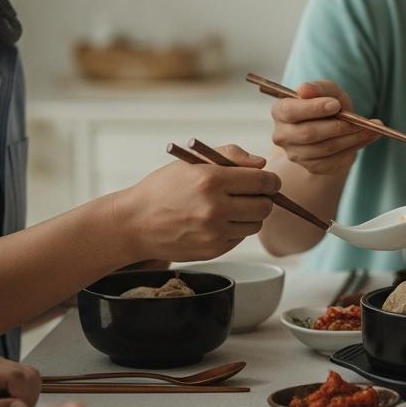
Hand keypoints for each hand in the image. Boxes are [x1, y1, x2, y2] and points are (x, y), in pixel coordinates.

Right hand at [117, 143, 277, 261]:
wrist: (135, 223)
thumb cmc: (164, 188)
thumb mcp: (193, 162)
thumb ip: (231, 156)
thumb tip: (261, 164)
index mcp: (211, 180)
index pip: (262, 182)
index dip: (271, 181)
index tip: (269, 181)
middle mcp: (215, 208)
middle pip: (265, 206)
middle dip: (264, 198)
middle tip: (253, 194)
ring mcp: (214, 232)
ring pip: (255, 224)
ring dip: (251, 215)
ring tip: (232, 207)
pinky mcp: (213, 250)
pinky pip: (240, 238)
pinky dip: (235, 229)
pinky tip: (217, 221)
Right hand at [270, 80, 378, 174]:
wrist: (334, 130)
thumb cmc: (327, 106)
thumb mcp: (327, 91)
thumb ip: (318, 88)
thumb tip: (304, 89)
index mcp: (281, 111)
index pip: (291, 111)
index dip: (313, 108)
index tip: (336, 104)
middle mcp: (282, 135)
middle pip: (308, 133)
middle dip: (337, 126)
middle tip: (358, 121)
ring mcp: (295, 154)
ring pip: (325, 148)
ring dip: (351, 138)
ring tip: (371, 128)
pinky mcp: (311, 167)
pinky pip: (334, 160)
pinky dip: (354, 147)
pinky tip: (368, 136)